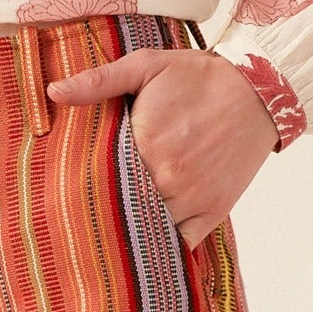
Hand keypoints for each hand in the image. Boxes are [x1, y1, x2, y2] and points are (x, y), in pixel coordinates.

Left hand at [47, 47, 278, 249]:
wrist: (258, 90)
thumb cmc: (198, 76)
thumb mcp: (147, 65)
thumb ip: (100, 81)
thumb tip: (54, 92)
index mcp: (145, 144)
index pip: (99, 179)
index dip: (83, 188)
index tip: (65, 195)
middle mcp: (167, 177)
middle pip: (121, 210)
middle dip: (102, 215)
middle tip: (77, 226)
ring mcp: (191, 199)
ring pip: (148, 230)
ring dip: (131, 232)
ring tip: (108, 236)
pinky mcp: (211, 213)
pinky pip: (179, 243)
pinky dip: (163, 246)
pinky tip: (147, 242)